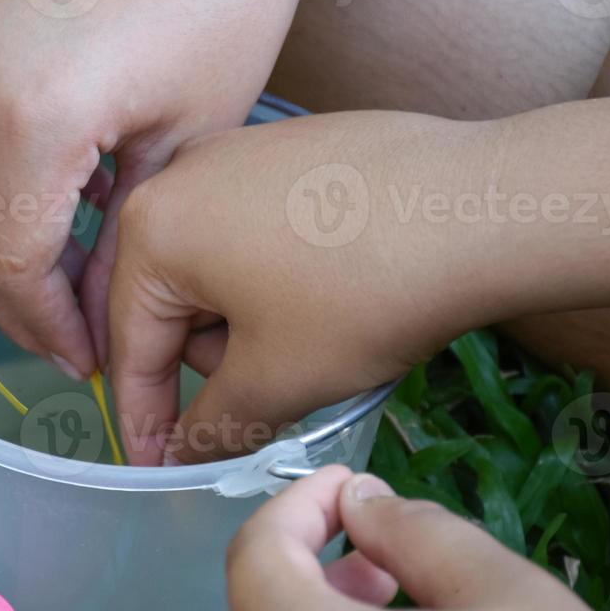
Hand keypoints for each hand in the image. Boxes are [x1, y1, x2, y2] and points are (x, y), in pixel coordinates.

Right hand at [0, 0, 303, 378]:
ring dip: (3, 233)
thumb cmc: (230, 6)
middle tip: (68, 335)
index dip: (46, 327)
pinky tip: (56, 182)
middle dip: (14, 299)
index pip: (7, 263)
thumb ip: (121, 246)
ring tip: (66, 269)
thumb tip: (91, 324)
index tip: (89, 359)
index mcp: (31, 112)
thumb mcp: (186, 146)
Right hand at [107, 112, 489, 464]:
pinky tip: (339, 292)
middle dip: (212, 359)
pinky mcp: (295, 143)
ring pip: (218, 264)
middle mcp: (183, 174)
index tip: (158, 467)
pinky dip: (282, 273)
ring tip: (318, 338)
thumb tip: (184, 453)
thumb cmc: (360, 295)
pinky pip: (260, 226)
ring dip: (248, 318)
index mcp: (153, 229)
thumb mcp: (276, 380)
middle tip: (275, 390)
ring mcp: (242, 149)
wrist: (478, 206)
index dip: (145, 421)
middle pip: (171, 300)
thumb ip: (211, 425)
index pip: (131, 348)